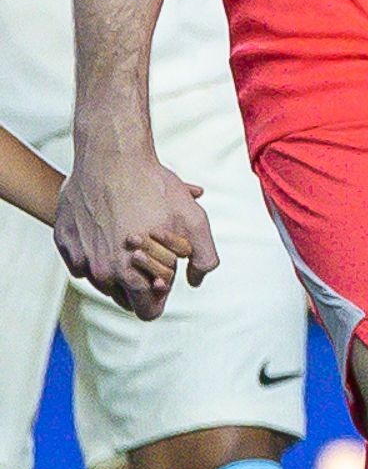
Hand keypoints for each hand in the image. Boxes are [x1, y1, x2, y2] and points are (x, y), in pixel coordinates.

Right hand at [59, 139, 212, 318]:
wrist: (111, 158)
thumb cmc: (154, 188)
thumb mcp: (193, 220)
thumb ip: (204, 257)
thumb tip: (195, 281)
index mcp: (133, 274)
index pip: (146, 310)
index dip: (160, 297)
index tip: (164, 280)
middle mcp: (102, 272)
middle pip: (124, 297)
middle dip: (140, 282)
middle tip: (151, 255)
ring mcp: (80, 258)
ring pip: (102, 279)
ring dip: (117, 266)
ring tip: (131, 237)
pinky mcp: (64, 242)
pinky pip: (82, 261)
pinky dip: (95, 251)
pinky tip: (108, 230)